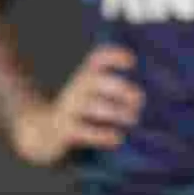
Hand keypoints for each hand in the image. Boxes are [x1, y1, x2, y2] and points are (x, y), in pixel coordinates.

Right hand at [10, 45, 143, 166]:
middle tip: (138, 99)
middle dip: (120, 88)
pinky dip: (102, 134)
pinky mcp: (65, 131)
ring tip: (132, 118)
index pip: (98, 59)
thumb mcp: (93, 93)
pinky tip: (117, 138)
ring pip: (93, 106)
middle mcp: (78, 88)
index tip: (131, 60)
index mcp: (87, 76)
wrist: (42, 132)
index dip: (113, 56)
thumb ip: (115, 88)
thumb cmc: (80, 111)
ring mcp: (69, 109)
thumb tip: (151, 95)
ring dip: (115, 111)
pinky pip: (83, 131)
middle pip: (97, 80)